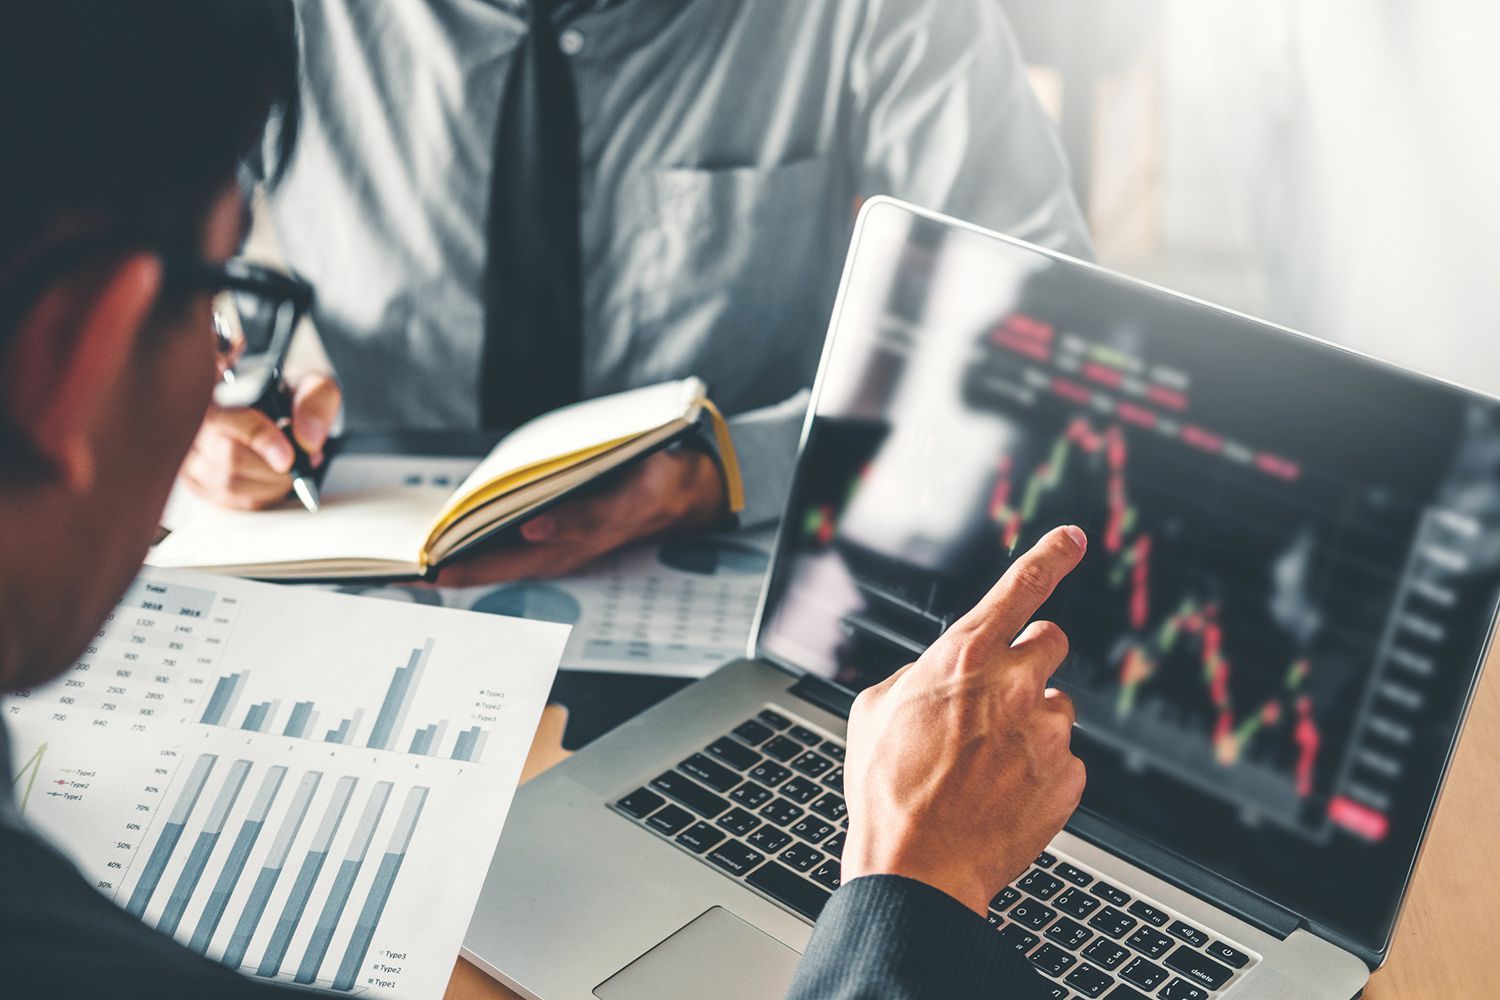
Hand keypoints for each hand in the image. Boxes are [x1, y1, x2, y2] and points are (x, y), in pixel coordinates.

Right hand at [179, 374, 340, 508]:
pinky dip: (258, 496)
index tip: (289, 458)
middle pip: (229, 458)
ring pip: (227, 483)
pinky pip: (227, 499)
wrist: (286, 406)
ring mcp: (190, 452)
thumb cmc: (293, 395)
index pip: (224, 418)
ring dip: (270, 485)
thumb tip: (307, 439)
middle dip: (274, 469)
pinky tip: (273, 482)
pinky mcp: (196, 478)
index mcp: (219, 387)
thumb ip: (316, 403)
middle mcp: (195, 419)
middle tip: (303, 464)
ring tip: (291, 472)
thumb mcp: (314, 386)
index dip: (259, 440)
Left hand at [431, 447, 727, 586]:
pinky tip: (462, 519)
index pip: (494, 564)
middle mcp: (555, 547)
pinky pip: (511, 527)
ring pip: (495, 546)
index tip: (415, 567)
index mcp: (566, 547)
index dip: (454, 568)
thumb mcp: (629, 500)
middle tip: (397, 559)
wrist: (695, 484)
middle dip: (443, 560)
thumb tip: (532, 531)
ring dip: (459, 545)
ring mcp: (557, 535)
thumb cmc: (661, 489)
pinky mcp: (561, 517)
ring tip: (417, 541)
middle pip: (485, 560)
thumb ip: (583, 518)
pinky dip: (483, 525)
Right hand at [840, 525, 1088, 915]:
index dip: (1052, 555)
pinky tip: (1003, 793)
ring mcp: (1048, 732)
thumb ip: (916, 675)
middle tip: (999, 694)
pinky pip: (1064, 759)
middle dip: (1029, 659)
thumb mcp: (874, 710)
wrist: (917, 867)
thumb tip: (934, 673)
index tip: (1073, 539)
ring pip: (1058, 705)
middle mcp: (1015, 685)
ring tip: (988, 762)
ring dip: (1032, 722)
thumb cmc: (887, 789)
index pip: (1022, 586)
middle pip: (1052, 642)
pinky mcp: (1070, 777)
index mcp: (963, 656)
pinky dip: (1040, 770)